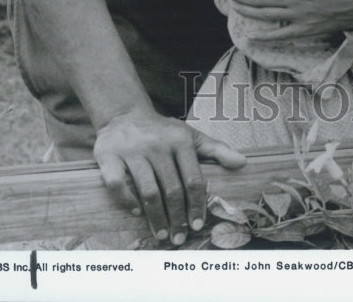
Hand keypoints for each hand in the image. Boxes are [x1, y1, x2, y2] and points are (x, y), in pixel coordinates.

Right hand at [94, 106, 245, 243]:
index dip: (197, 205)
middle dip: (178, 219)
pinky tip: (136, 212)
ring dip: (156, 218)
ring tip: (162, 234)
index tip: (198, 225)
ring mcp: (132, 151)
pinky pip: (117, 185)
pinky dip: (127, 201)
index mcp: (179, 140)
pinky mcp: (109, 156)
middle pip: (171, 190)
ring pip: (147, 191)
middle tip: (180, 238)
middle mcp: (157, 145)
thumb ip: (216, 150)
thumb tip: (243, 163)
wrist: (124, 114)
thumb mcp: (190, 136)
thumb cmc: (162, 132)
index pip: (192, 179)